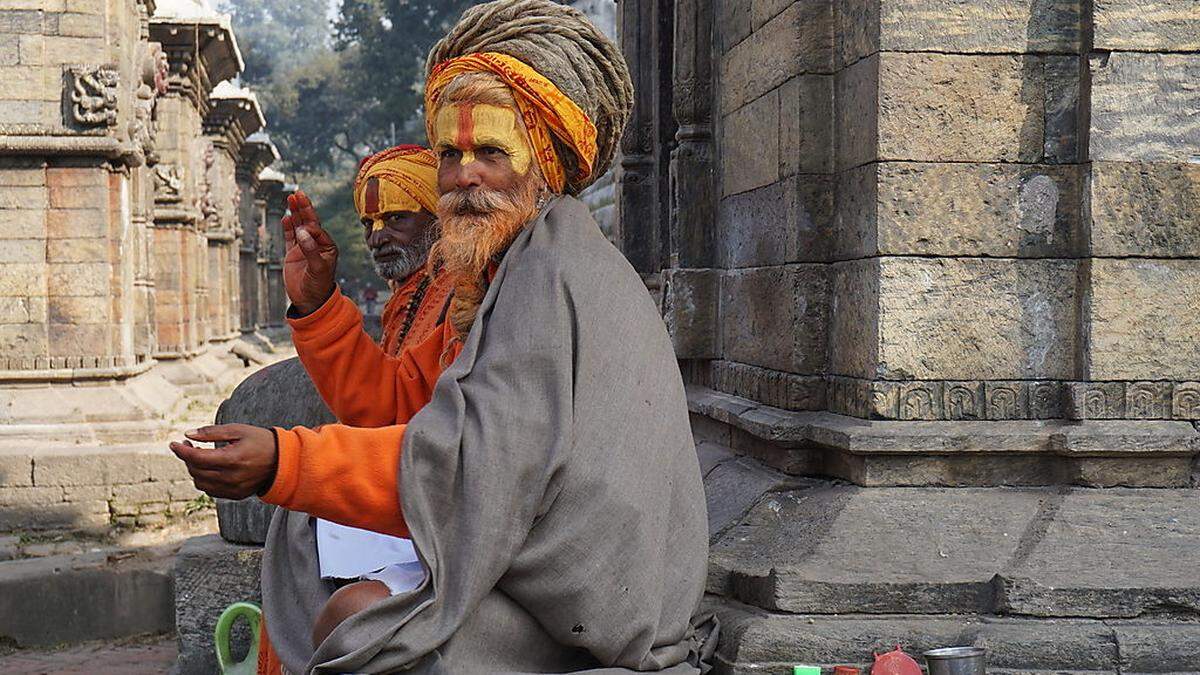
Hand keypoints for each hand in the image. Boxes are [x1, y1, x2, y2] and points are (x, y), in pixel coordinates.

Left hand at [170, 424, 278, 499]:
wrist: (283, 461)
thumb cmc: (261, 441)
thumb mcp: (238, 430)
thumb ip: (212, 432)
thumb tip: (188, 434)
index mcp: (232, 459)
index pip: (197, 458)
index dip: (181, 450)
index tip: (173, 443)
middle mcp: (231, 477)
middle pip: (196, 471)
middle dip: (187, 458)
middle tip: (188, 445)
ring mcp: (233, 489)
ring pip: (200, 483)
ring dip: (194, 470)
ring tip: (199, 457)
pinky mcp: (235, 495)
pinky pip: (211, 490)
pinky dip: (204, 479)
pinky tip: (210, 468)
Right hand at [282, 190, 338, 314]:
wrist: (309, 302)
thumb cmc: (318, 286)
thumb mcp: (317, 268)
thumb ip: (310, 250)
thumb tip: (302, 231)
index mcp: (328, 247)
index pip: (318, 230)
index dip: (309, 228)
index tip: (303, 232)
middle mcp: (317, 245)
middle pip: (310, 222)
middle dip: (304, 208)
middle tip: (298, 193)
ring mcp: (304, 248)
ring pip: (299, 227)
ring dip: (296, 213)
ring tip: (291, 197)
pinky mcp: (293, 254)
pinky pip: (290, 237)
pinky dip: (288, 227)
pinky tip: (286, 216)